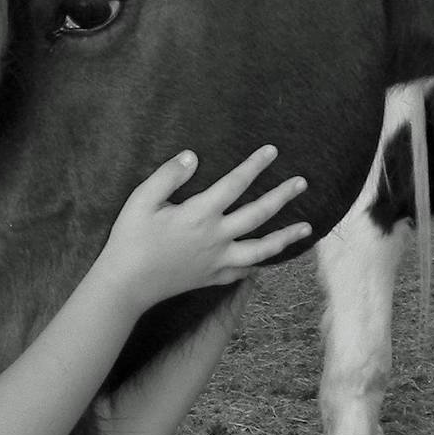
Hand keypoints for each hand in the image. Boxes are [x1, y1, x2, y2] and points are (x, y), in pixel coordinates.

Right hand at [96, 146, 310, 311]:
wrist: (127, 284)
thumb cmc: (130, 238)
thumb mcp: (141, 199)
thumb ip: (169, 176)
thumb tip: (193, 156)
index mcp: (200, 214)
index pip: (235, 184)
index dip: (255, 166)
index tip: (272, 151)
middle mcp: (216, 237)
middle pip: (258, 214)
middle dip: (282, 196)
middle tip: (302, 182)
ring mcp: (218, 261)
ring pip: (262, 249)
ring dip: (286, 236)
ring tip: (307, 227)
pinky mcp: (213, 278)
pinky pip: (245, 272)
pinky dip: (261, 264)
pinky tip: (269, 259)